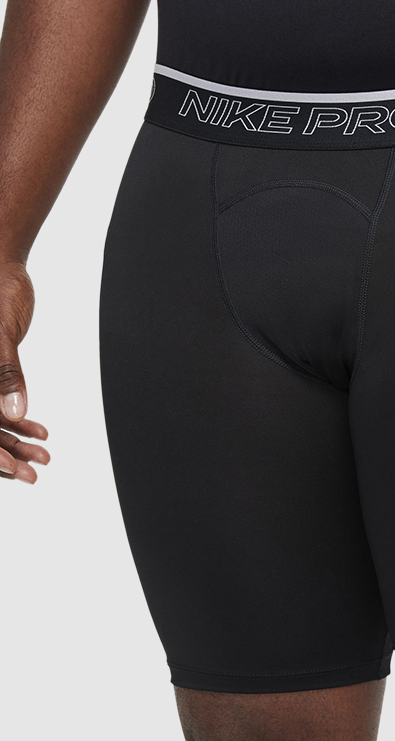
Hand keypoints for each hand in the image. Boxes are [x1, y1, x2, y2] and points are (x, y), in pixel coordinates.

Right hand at [0, 260, 49, 481]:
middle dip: (3, 454)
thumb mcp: (1, 333)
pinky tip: (41, 432)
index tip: (11, 470)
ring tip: (45, 458)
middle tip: (32, 474)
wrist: (3, 266)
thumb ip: (4, 373)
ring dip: (15, 441)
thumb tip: (12, 412)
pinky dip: (19, 420)